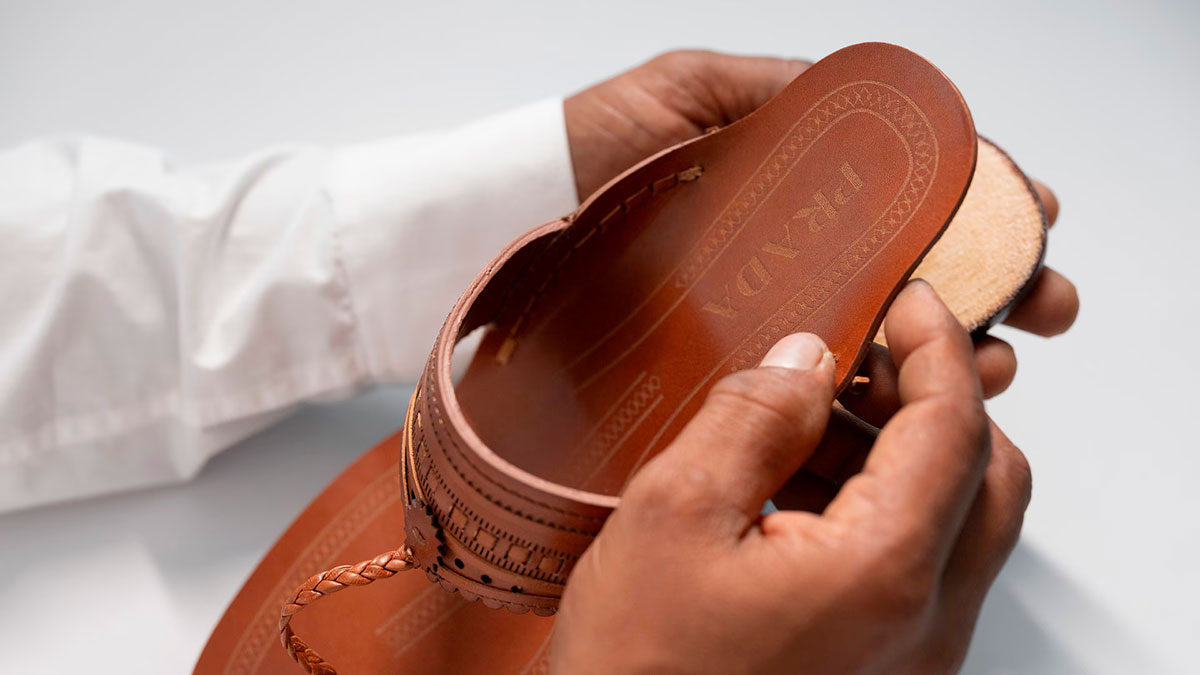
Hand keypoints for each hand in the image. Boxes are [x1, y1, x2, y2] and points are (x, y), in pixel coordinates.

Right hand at [552, 281, 1030, 673]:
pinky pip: (916, 572)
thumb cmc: (636, 672)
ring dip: (901, 458)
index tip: (908, 304)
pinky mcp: (882, 673)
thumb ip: (752, 418)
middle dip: (934, 405)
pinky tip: (798, 489)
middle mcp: (923, 626)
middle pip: (988, 481)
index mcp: (882, 574)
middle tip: (866, 361)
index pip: (953, 430)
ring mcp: (910, 658)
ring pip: (956, 526)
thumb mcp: (673, 515)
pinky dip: (879, 512)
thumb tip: (804, 359)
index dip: (937, 349)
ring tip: (809, 424)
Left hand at [563, 50, 1078, 399]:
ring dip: (956, 357)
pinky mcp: (723, 379)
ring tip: (994, 363)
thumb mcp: (688, 90)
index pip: (908, 200)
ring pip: (878, 346)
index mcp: (793, 194)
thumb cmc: (585, 151)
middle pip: (915, 279)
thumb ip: (775, 92)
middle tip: (1043, 306)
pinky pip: (811, 399)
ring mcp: (758, 325)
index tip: (1035, 215)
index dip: (981, 206)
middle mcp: (786, 263)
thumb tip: (871, 99)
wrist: (499, 225)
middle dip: (998, 289)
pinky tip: (913, 409)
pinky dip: (873, 408)